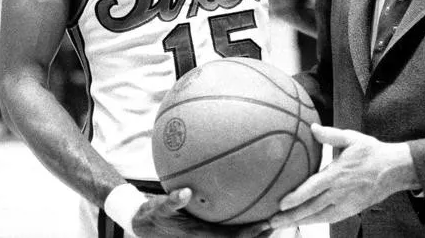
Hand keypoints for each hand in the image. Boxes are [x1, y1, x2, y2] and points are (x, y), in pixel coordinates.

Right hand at [132, 188, 272, 236]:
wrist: (144, 223)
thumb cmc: (154, 216)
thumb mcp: (159, 208)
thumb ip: (172, 201)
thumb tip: (184, 192)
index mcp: (202, 237)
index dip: (250, 234)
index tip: (266, 223)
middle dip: (261, 232)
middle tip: (279, 218)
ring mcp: (209, 234)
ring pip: (236, 234)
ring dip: (255, 228)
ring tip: (274, 213)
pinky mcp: (207, 228)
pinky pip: (228, 224)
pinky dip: (242, 218)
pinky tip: (250, 201)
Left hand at [269, 124, 419, 228]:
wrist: (394, 170)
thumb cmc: (371, 151)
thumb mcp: (352, 138)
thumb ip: (330, 135)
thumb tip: (312, 127)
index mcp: (338, 174)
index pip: (313, 188)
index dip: (297, 197)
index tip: (281, 203)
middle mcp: (340, 192)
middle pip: (312, 208)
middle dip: (291, 216)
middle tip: (271, 221)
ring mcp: (346, 203)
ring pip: (319, 216)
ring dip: (299, 221)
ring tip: (281, 224)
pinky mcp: (351, 210)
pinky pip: (330, 218)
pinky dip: (315, 222)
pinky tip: (303, 222)